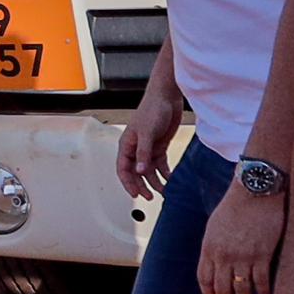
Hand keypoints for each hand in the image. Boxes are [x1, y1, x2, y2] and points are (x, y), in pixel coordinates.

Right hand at [115, 83, 181, 198]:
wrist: (168, 97)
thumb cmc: (152, 109)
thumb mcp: (147, 133)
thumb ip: (144, 153)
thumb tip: (141, 172)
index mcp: (127, 145)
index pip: (123, 169)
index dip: (128, 183)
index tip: (136, 194)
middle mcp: (136, 149)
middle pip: (136, 173)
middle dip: (142, 185)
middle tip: (150, 196)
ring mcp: (148, 148)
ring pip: (149, 171)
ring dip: (155, 181)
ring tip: (163, 191)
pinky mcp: (160, 146)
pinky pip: (160, 164)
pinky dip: (165, 173)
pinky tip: (170, 179)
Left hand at [197, 178, 285, 293]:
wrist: (255, 191)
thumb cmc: (235, 205)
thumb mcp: (214, 225)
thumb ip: (212, 246)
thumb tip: (214, 263)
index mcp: (209, 248)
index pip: (204, 279)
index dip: (209, 293)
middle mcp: (224, 256)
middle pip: (222, 288)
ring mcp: (243, 256)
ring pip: (242, 289)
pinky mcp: (263, 255)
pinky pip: (261, 281)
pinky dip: (262, 291)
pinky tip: (264, 293)